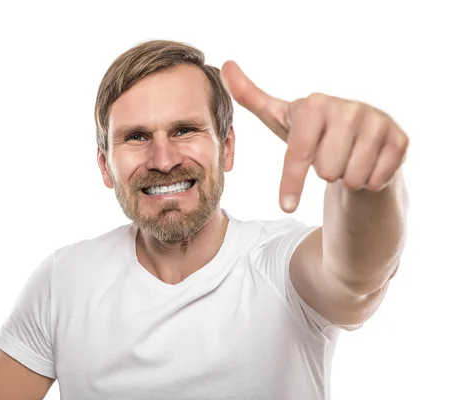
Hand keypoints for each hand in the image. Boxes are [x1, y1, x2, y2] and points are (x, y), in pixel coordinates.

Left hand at [220, 61, 408, 212]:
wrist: (359, 141)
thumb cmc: (313, 132)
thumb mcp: (281, 118)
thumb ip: (251, 96)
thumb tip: (225, 66)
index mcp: (315, 104)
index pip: (298, 153)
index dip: (291, 182)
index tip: (286, 206)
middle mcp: (349, 108)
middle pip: (327, 170)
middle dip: (325, 172)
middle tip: (330, 157)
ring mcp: (378, 121)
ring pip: (353, 177)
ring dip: (347, 177)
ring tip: (348, 160)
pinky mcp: (400, 139)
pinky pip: (376, 180)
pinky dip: (369, 182)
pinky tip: (367, 164)